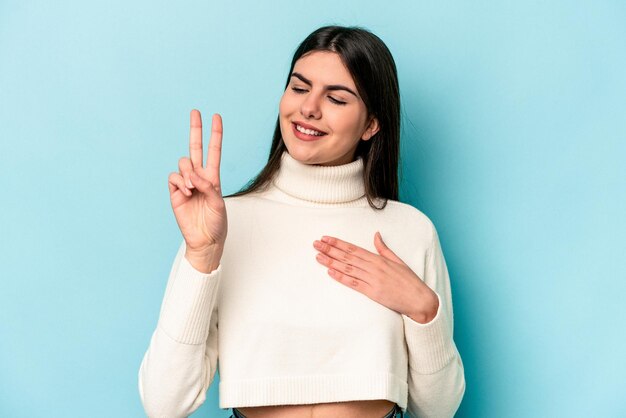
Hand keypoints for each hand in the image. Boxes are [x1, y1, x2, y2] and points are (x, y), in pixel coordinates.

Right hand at [168, 110, 227, 267]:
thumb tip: (193, 175)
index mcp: (213, 177)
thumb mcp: (218, 203)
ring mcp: (186, 184)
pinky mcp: (175, 192)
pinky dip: (180, 181)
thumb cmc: (216, 223)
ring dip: (188, 172)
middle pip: (195, 148)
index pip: (213, 151)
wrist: (205, 240)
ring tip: (193, 187)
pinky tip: (186, 191)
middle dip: (195, 130)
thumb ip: (208, 186)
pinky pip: (174, 177)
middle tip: (195, 111)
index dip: (215, 134)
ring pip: (183, 163)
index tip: (216, 117)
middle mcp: (199, 177)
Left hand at [313, 232, 438, 323]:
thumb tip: (376, 234)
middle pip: (347, 257)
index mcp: (378, 259)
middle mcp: (374, 267)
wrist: (419, 299)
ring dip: (331, 262)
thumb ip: (384, 248)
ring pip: (348, 268)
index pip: (354, 248)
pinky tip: (330, 272)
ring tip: (318, 256)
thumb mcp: (397, 260)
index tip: (326, 238)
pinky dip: (341, 277)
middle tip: (316, 244)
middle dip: (330, 250)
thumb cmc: (409, 280)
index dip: (338, 243)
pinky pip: (354, 284)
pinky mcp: (372, 293)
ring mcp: (372, 280)